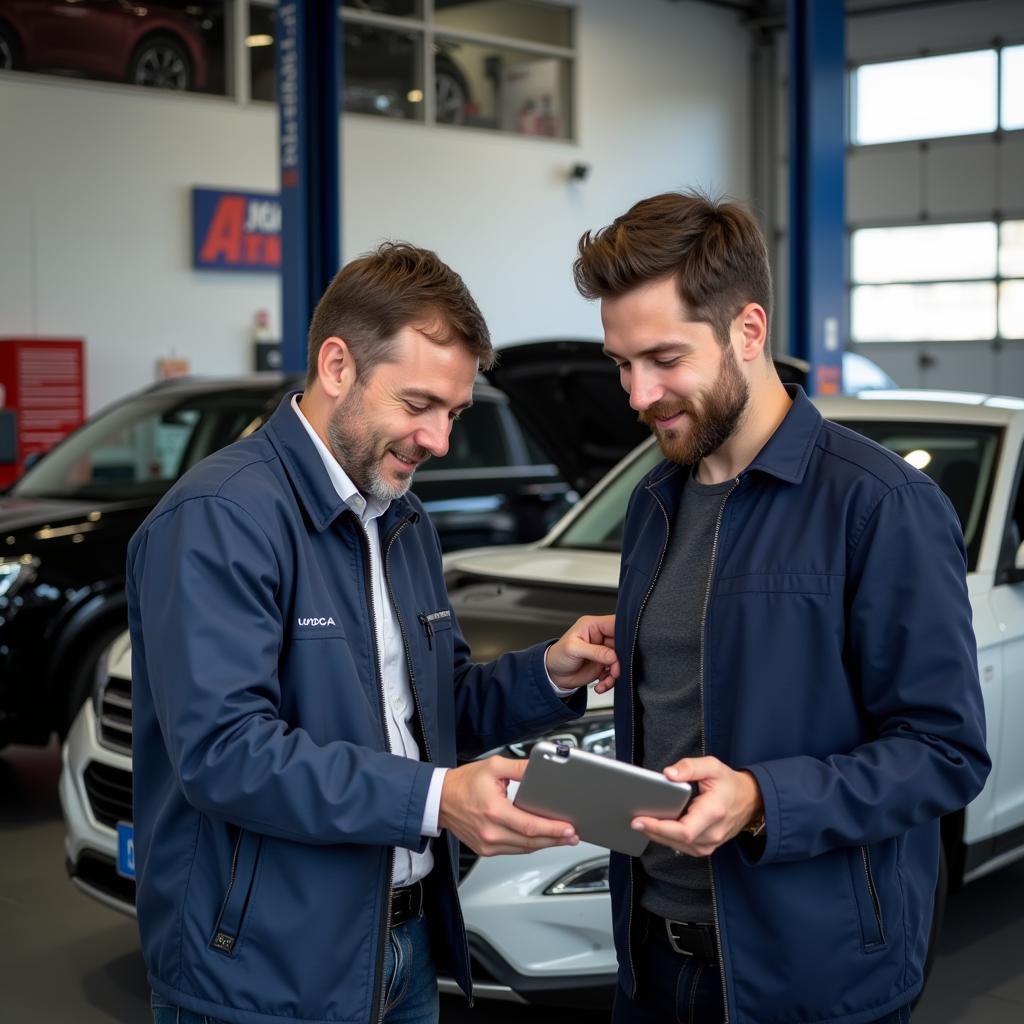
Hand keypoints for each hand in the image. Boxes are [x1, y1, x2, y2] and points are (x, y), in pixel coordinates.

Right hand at [438, 756, 578, 855]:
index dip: (552, 829)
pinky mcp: (485, 849)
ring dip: (545, 845)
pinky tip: (540, 840)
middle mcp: (490, 832)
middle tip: (573, 835)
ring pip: (524, 849)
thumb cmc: (463, 783)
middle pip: (531, 842)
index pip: (530, 825)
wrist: (439, 800)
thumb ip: (519, 768)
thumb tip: (540, 768)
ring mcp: (487, 844)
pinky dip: (529, 846)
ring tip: (562, 838)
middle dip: (555, 839)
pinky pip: (513, 851)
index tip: (568, 828)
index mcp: (494, 811)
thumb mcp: (493, 766)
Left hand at [544, 614, 618, 692]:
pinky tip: (601, 684)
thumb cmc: (558, 656)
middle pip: (622, 644)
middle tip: (614, 670)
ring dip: (616, 673)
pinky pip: (615, 671)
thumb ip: (594, 651)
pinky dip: (610, 680)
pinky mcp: (604, 664)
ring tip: (605, 680)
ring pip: (620, 660)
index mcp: (593, 626)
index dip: (623, 633)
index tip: (626, 648)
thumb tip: (613, 656)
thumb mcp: (573, 649)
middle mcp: (600, 637)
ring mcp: (603, 651)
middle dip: (620, 659)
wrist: (553, 675)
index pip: (614, 624)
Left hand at [631, 758, 762, 856]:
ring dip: (658, 836)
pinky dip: (667, 838)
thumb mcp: (712, 766)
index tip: (639, 820)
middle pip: (676, 840)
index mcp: (714, 813)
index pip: (683, 830)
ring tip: (640, 822)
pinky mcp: (706, 846)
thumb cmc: (730, 783)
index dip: (658, 827)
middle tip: (633, 819)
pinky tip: (655, 827)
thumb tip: (668, 773)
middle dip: (652, 830)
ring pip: (677, 846)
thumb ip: (689, 767)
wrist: (751, 800)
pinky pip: (682, 846)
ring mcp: (710, 843)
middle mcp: (713, 833)